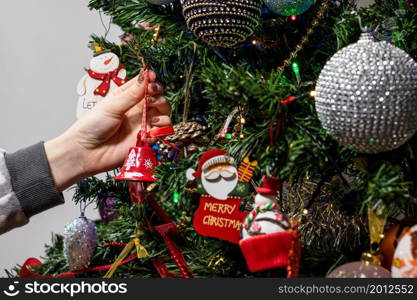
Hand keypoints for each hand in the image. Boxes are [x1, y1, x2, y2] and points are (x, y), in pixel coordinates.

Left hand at [45, 71, 171, 190]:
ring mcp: (142, 125)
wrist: (86, 152)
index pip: (145, 85)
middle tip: (151, 97)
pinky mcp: (145, 139)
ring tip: (153, 117)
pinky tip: (150, 132)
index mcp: (127, 97)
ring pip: (164, 115)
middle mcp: (137, 110)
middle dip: (159, 96)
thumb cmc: (92, 126)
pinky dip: (160, 131)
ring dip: (163, 113)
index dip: (151, 80)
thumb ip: (131, 94)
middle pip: (159, 99)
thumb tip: (146, 77)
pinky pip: (161, 133)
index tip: (152, 78)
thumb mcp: (111, 106)